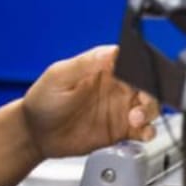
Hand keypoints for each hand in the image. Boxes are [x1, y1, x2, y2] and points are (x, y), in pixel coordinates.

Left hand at [20, 45, 159, 161]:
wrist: (35, 134)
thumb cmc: (42, 100)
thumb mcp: (59, 77)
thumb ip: (84, 64)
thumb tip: (109, 51)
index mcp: (102, 67)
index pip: (130, 60)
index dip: (140, 67)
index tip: (141, 76)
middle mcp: (115, 86)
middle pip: (146, 83)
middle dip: (150, 91)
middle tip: (141, 102)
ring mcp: (118, 108)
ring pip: (149, 105)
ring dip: (150, 111)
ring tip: (136, 119)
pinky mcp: (119, 130)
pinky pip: (143, 129)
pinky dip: (148, 131)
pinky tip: (142, 132)